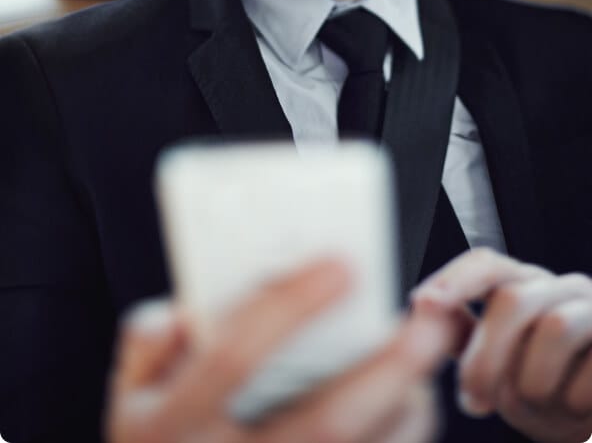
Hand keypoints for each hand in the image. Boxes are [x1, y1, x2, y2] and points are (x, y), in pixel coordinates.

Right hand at [106, 259, 459, 442]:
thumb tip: (184, 309)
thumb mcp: (124, 396)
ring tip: (433, 357)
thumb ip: (146, 344)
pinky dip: (396, 440)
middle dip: (387, 370)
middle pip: (323, 423)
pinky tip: (412, 405)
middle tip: (432, 320)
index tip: (342, 263)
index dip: (288, 307)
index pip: (235, 357)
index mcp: (169, 427)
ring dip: (407, 413)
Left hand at [412, 248, 591, 442]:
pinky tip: (574, 410)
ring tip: (534, 406)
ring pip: (555, 327)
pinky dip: (573, 399)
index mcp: (526, 284)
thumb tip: (424, 309)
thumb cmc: (547, 386)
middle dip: (487, 355)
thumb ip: (464, 332)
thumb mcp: (500, 360)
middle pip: (513, 298)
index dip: (454, 278)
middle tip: (472, 401)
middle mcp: (563, 286)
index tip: (422, 303)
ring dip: (534, 381)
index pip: (486, 263)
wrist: (591, 415)